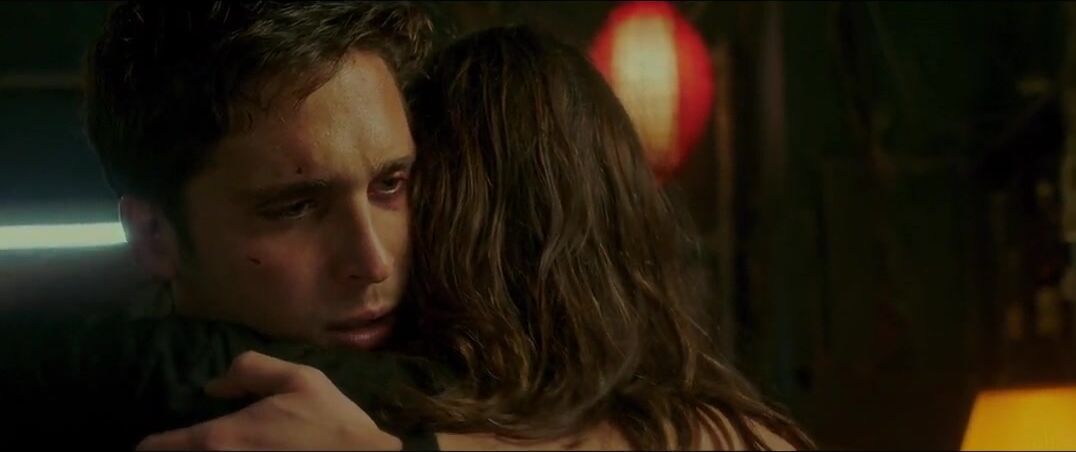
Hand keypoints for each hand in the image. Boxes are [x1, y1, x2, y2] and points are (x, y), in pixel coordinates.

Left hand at [136, 350, 402, 450]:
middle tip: (174, 445)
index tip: (146, 444)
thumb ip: (252, 369)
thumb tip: (215, 385)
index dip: (149, 445)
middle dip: (173, 451)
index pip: (158, 447)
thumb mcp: (300, 379)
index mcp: (219, 439)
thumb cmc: (330, 424)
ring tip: (199, 447)